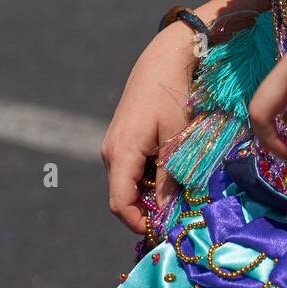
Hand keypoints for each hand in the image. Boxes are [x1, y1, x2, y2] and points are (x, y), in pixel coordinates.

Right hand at [101, 21, 198, 233]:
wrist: (164, 58)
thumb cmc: (172, 95)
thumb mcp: (175, 138)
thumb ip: (169, 177)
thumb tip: (165, 212)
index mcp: (121, 153)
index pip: (119, 203)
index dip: (137, 222)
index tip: (161, 228)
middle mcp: (110, 151)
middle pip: (122, 194)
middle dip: (145, 208)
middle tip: (175, 209)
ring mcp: (113, 143)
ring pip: (126, 181)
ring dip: (148, 190)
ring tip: (176, 185)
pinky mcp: (121, 136)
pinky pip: (129, 166)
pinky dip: (146, 174)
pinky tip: (168, 165)